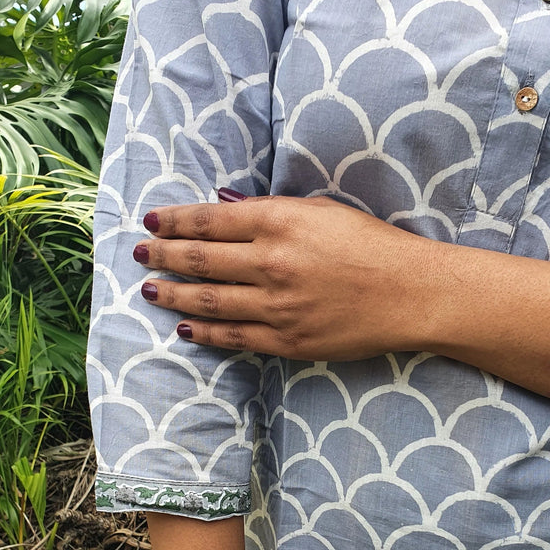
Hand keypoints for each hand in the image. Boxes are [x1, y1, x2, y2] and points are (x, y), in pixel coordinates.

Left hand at [133, 193, 419, 359]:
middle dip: (162, 256)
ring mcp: (276, 306)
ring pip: (208, 300)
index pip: (210, 221)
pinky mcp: (286, 340)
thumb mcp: (322, 210)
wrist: (410, 293)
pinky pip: (233, 337)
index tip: (152, 222)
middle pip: (200, 259)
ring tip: (148, 289)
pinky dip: (204, 332)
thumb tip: (225, 208)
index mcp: (280, 222)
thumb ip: (270, 211)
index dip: (174, 222)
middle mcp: (271, 263)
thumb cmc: (371, 244)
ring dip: (172, 293)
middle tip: (139, 254)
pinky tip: (183, 326)